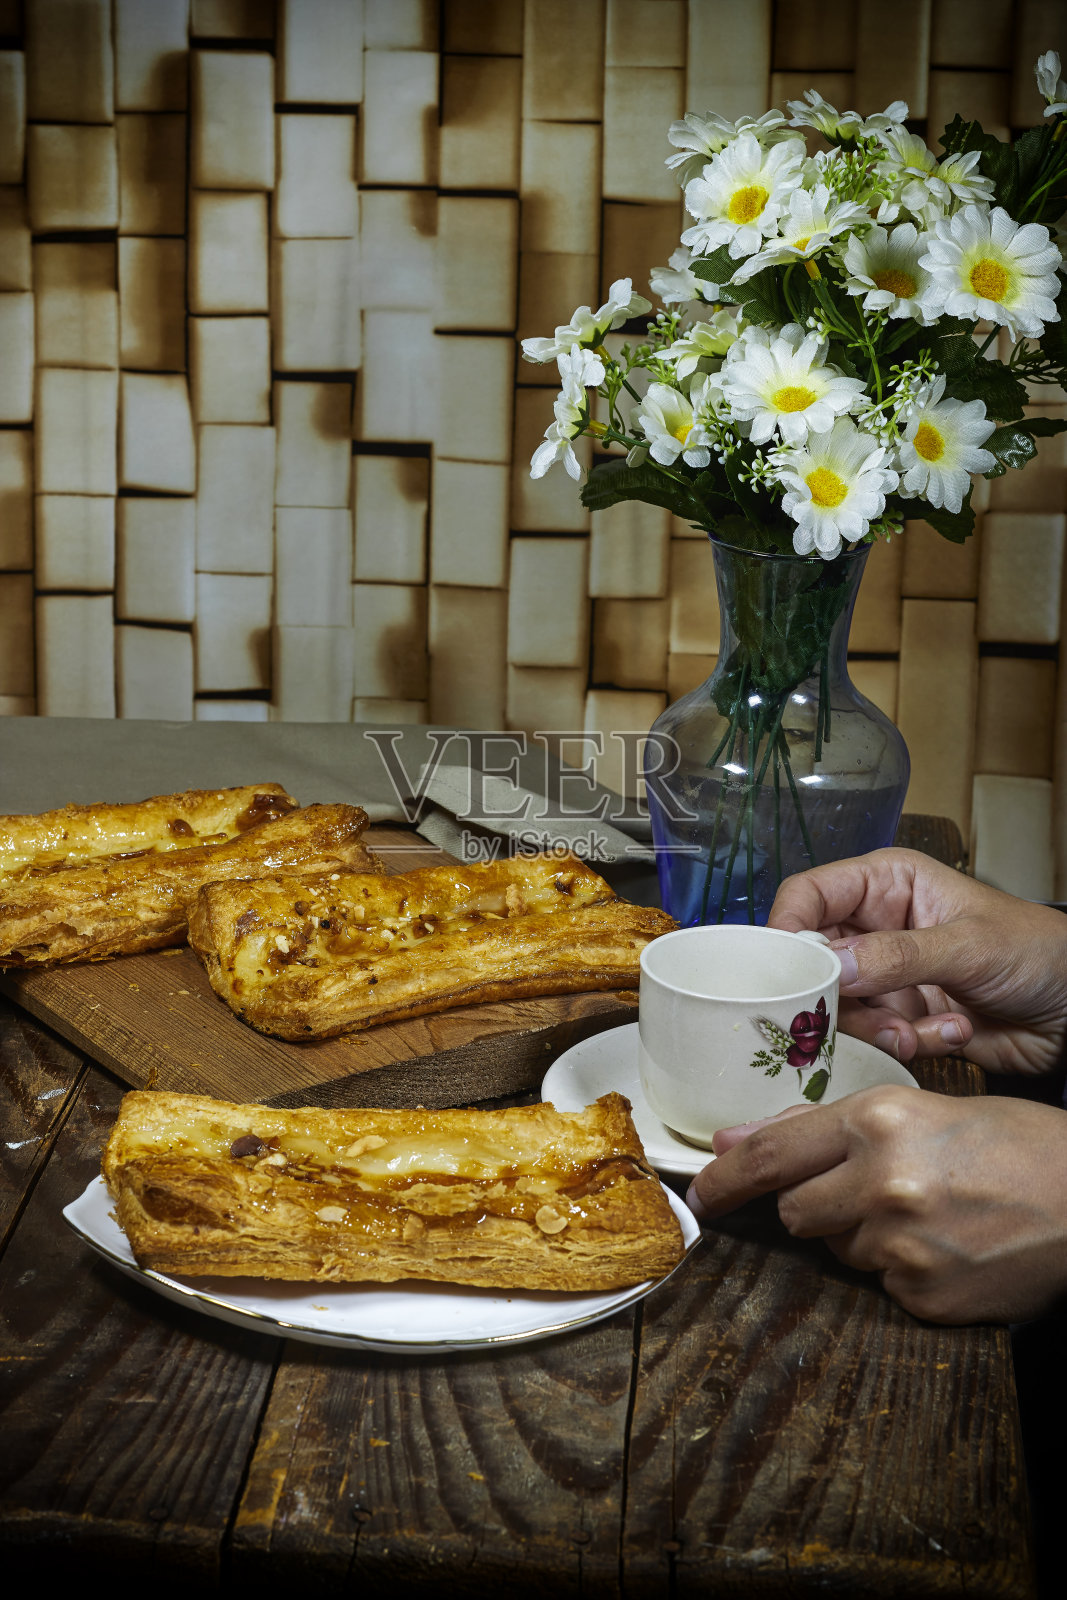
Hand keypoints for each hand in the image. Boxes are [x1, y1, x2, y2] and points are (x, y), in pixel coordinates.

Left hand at [686, 1086, 1066, 1323]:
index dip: (726, 1178)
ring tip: (929, 1212)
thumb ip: (827, 1126)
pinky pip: (882, 1286)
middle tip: (870, 1191)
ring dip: (865, 1235)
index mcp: (878, 1123)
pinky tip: (948, 1246)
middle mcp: (882, 1184)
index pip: (771, 1156)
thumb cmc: (1017, 1145)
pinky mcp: (923, 1297)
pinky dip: (904, 1271)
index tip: (701, 1192)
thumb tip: (741, 1139)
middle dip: (818, 1204)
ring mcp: (901, 1248)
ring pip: (840, 1249)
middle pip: (798, 1211)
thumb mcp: (923, 1110)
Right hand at [768, 847, 1066, 1075]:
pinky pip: (874, 1037)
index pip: (809, 896)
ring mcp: (888, 975)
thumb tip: (834, 969)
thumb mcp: (969, 945)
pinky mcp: (902, 1017)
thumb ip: (899, 956)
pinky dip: (907, 1041)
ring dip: (878, 1025)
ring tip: (918, 1029)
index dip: (786, 930)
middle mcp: (877, 926)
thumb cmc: (1039, 951)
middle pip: (814, 960)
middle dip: (837, 995)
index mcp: (887, 884)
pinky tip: (950, 1032)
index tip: (783, 972)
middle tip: (866, 1014)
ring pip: (841, 1007)